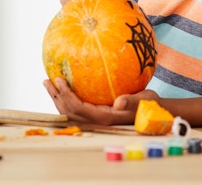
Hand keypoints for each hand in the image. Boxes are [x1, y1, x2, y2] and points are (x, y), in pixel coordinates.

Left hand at [43, 78, 157, 124]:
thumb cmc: (150, 105)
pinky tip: (64, 86)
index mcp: (105, 118)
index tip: (58, 79)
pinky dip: (67, 98)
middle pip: (70, 111)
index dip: (66, 95)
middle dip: (56, 96)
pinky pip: (77, 108)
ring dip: (58, 98)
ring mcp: (96, 119)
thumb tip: (118, 103)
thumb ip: (131, 101)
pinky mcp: (97, 114)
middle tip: (47, 80)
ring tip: (49, 83)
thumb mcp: (143, 100)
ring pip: (71, 111)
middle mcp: (97, 121)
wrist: (154, 112)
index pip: (78, 108)